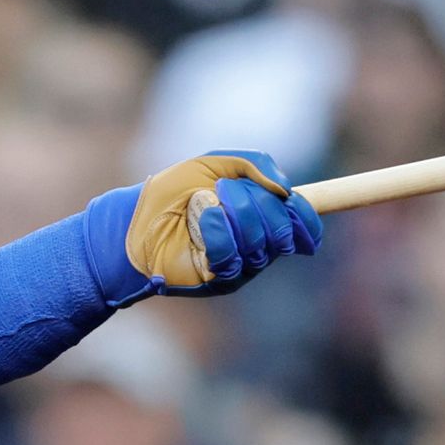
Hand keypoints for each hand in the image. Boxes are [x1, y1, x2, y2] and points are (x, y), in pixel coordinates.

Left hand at [124, 150, 322, 295]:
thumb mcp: (216, 163)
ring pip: (260, 241)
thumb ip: (255, 164)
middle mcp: (257, 246)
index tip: (297, 202)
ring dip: (235, 212)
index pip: (300, 223)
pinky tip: (200, 220)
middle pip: (282, 228)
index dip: (306, 216)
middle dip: (258, 202)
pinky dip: (217, 230)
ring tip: (205, 202)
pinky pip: (233, 255)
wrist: (137, 218)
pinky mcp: (219, 281)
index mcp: (263, 218)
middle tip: (226, 188)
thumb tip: (287, 189)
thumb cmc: (175, 192)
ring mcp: (240, 266)